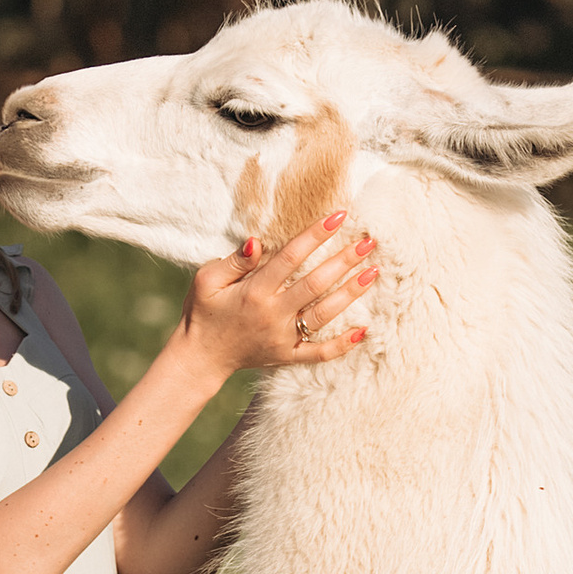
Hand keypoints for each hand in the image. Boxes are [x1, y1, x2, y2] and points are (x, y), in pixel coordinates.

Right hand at [180, 204, 377, 377]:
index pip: (291, 256)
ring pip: (324, 314)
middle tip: (369, 241)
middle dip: (344, 260)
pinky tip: (364, 331)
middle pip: (316, 283)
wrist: (199, 358)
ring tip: (373, 272)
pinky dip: (342, 345)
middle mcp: (273, 313)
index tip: (339, 216)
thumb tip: (258, 241)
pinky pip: (319, 352)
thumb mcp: (206, 279)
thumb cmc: (202, 312)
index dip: (316, 234)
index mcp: (255, 291)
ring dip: (350, 293)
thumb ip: (234, 261)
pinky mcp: (287, 355)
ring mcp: (283, 337)